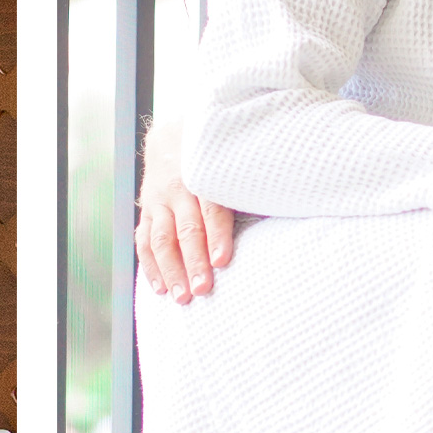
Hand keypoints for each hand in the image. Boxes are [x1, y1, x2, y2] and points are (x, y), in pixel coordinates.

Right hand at [134, 117, 237, 302]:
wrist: (172, 136)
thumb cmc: (216, 158)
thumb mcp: (232, 163)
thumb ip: (249, 186)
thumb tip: (288, 205)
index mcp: (204, 176)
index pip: (212, 210)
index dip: (217, 236)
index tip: (222, 261)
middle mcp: (178, 189)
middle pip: (186, 230)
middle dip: (193, 261)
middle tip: (203, 289)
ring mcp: (159, 201)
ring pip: (161, 240)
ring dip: (171, 270)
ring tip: (181, 296)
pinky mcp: (147, 211)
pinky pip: (144, 241)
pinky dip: (150, 266)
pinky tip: (160, 288)